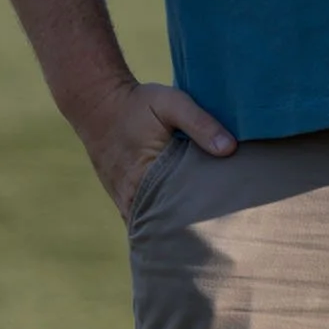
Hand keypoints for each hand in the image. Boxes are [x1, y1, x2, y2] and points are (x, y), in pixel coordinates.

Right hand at [67, 78, 236, 218]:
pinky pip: (142, 218)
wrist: (99, 105)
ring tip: (201, 224)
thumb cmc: (139, 104)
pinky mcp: (121, 197)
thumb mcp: (173, 103)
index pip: (179, 211)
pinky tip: (177, 217)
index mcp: (147, 176)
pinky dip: (158, 219)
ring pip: (153, 224)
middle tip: (218, 225)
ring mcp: (124, 200)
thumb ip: (201, 124)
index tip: (223, 215)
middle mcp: (132, 195)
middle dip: (191, 225)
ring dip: (174, 224)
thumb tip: (229, 149)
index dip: (202, 216)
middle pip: (167, 224)